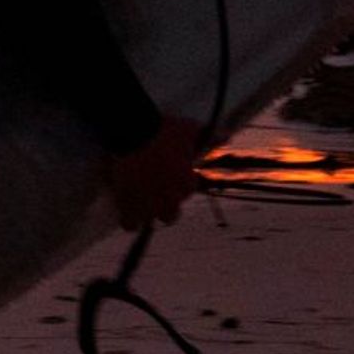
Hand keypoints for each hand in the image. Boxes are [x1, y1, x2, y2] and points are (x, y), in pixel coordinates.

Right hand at [104, 110, 203, 229]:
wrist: (133, 131)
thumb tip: (226, 136)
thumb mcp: (189, 129)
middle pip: (172, 214)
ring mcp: (148, 204)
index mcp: (186, 182)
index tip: (169, 172)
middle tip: (155, 190)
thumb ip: (209, 135)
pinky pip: (130, 224)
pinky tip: (126, 210)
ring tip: (139, 201)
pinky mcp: (128, 205)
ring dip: (147, 212)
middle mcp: (170, 198)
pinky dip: (129, 219)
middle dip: (165, 203)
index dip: (178, 182)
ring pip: (152, 219)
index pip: (187, 190)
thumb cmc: (162, 129)